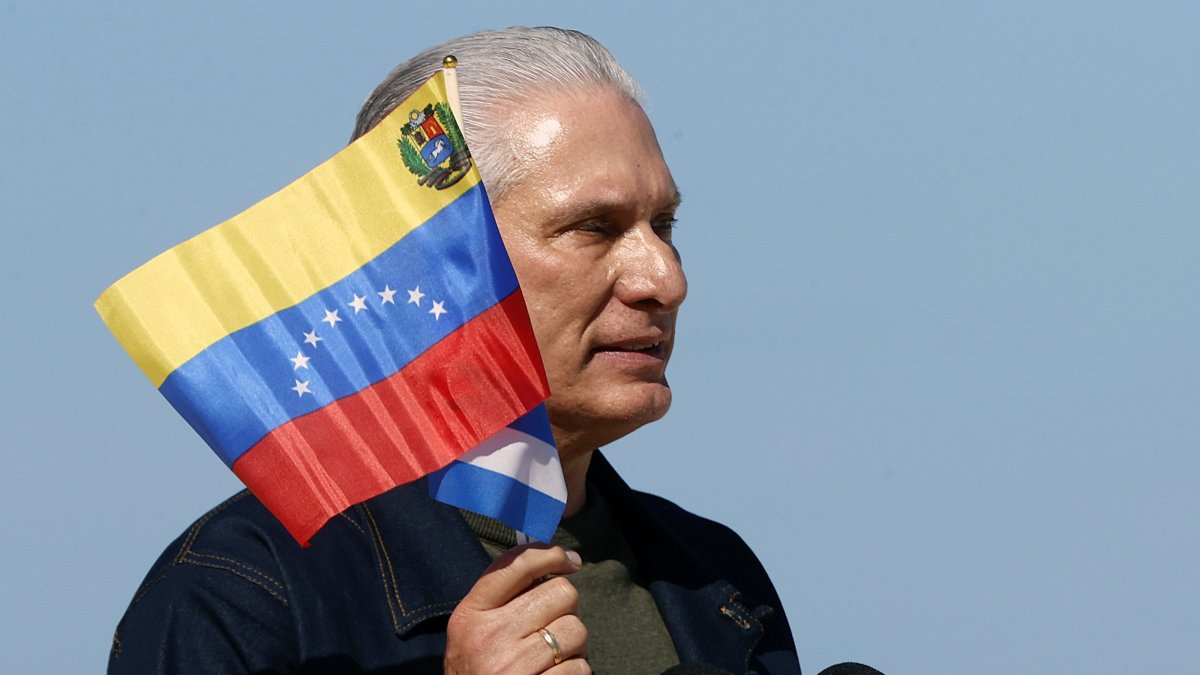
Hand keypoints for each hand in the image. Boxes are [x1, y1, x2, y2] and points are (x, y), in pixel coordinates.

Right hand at [444, 544, 589, 673]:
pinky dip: (575, 673)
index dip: (552, 555)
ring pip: (576, 630)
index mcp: (471, 614)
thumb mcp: (474, 628)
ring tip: (553, 657)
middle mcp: (489, 636)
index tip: (570, 561)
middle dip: (566, 609)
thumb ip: (503, 596)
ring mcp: (512, 666)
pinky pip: (580, 668)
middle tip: (552, 627)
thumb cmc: (479, 668)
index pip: (517, 565)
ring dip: (574, 645)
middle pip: (560, 594)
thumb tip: (557, 562)